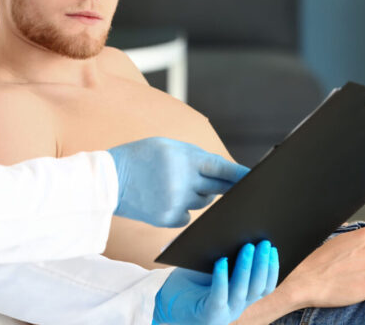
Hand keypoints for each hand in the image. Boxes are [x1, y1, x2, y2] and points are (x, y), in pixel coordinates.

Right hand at [107, 137, 248, 226]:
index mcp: (184, 158)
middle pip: (215, 187)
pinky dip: (181, 210)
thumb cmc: (138, 158)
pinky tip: (164, 200)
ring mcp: (176, 202)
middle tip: (226, 184)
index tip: (257, 179)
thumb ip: (192, 157)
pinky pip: (187, 217)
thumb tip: (218, 172)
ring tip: (173, 184)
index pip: (221, 167)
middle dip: (220, 185)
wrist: (107, 180)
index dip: (241, 174)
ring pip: (201, 201)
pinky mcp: (167, 219)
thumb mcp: (166, 146)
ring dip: (196, 194)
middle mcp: (184, 180)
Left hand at [153, 240, 278, 324]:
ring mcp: (224, 313)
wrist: (165, 303)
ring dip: (246, 268)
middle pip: (256, 287)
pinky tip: (221, 261)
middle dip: (262, 264)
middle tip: (264, 242)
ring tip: (247, 247)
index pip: (264, 286)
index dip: (271, 269)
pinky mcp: (208, 315)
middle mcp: (236, 307)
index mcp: (241, 297)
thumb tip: (232, 228)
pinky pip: (218, 296)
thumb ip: (223, 256)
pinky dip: (221, 278)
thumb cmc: (188, 283)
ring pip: (241, 291)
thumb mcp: (210, 268)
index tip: (273, 248)